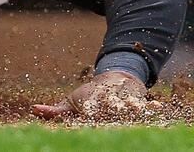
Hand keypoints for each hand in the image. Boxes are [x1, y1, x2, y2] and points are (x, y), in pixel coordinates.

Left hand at [33, 71, 160, 118]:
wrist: (117, 78)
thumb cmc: (91, 96)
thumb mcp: (72, 102)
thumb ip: (56, 110)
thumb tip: (34, 110)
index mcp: (91, 102)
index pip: (89, 108)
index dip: (89, 111)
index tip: (88, 116)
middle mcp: (108, 100)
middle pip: (110, 108)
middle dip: (112, 111)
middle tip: (112, 116)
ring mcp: (124, 100)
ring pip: (129, 105)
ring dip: (134, 108)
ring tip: (137, 109)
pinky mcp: (139, 101)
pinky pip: (147, 106)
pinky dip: (152, 107)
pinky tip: (159, 108)